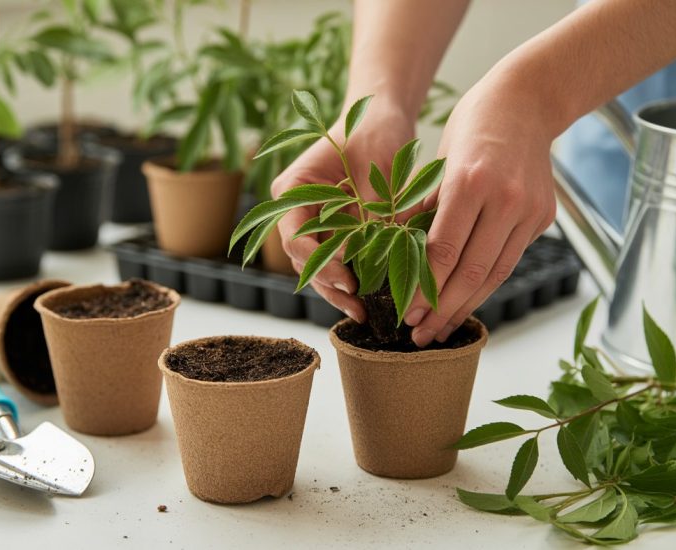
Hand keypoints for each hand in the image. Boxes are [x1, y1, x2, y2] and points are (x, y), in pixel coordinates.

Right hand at [271, 100, 414, 322]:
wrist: (383, 114)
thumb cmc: (374, 129)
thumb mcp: (375, 167)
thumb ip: (371, 211)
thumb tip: (376, 255)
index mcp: (292, 189)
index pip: (295, 237)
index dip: (319, 263)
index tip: (349, 278)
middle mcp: (297, 209)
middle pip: (304, 259)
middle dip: (330, 285)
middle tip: (358, 307)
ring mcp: (315, 221)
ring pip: (319, 265)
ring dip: (340, 289)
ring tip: (365, 312)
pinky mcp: (337, 229)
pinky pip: (339, 259)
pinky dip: (354, 276)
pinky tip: (372, 297)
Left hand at [404, 72, 556, 346]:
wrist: (527, 102)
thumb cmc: (472, 125)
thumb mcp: (436, 161)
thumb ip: (421, 210)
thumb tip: (396, 256)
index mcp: (469, 181)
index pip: (442, 250)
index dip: (423, 288)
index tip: (404, 312)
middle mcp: (504, 199)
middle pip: (471, 272)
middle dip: (442, 310)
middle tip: (420, 336)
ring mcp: (529, 210)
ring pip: (495, 274)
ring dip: (466, 307)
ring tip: (441, 329)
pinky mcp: (543, 217)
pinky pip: (510, 260)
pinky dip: (487, 285)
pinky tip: (467, 301)